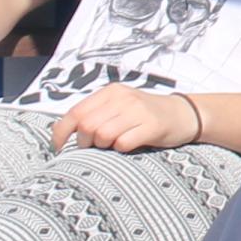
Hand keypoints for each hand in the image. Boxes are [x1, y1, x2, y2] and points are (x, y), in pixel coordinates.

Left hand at [49, 86, 199, 152]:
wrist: (184, 114)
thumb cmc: (145, 114)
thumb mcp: (120, 106)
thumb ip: (96, 113)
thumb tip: (65, 132)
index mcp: (110, 92)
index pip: (75, 112)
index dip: (61, 132)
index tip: (57, 147)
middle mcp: (123, 98)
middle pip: (87, 126)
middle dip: (85, 142)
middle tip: (94, 146)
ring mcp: (138, 111)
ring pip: (103, 135)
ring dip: (104, 146)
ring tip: (114, 144)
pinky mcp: (151, 126)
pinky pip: (123, 143)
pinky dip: (121, 149)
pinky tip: (130, 145)